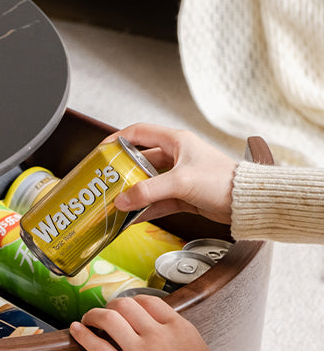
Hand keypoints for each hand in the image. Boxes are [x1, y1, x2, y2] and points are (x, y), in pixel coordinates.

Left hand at [69, 295, 223, 350]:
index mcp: (178, 328)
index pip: (149, 301)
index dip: (133, 301)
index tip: (127, 307)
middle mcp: (157, 334)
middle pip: (125, 305)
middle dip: (112, 306)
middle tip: (106, 313)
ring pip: (109, 319)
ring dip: (94, 315)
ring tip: (88, 318)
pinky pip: (98, 347)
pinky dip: (83, 335)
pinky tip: (76, 329)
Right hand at [103, 123, 236, 223]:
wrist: (248, 203)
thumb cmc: (223, 181)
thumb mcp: (181, 182)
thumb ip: (148, 191)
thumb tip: (122, 201)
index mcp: (176, 141)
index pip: (139, 133)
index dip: (118, 139)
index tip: (102, 151)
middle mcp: (177, 156)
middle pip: (140, 161)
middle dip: (123, 173)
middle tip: (106, 182)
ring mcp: (180, 177)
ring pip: (148, 183)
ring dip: (133, 194)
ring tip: (116, 203)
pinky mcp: (183, 195)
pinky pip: (158, 201)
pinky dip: (145, 208)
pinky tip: (132, 217)